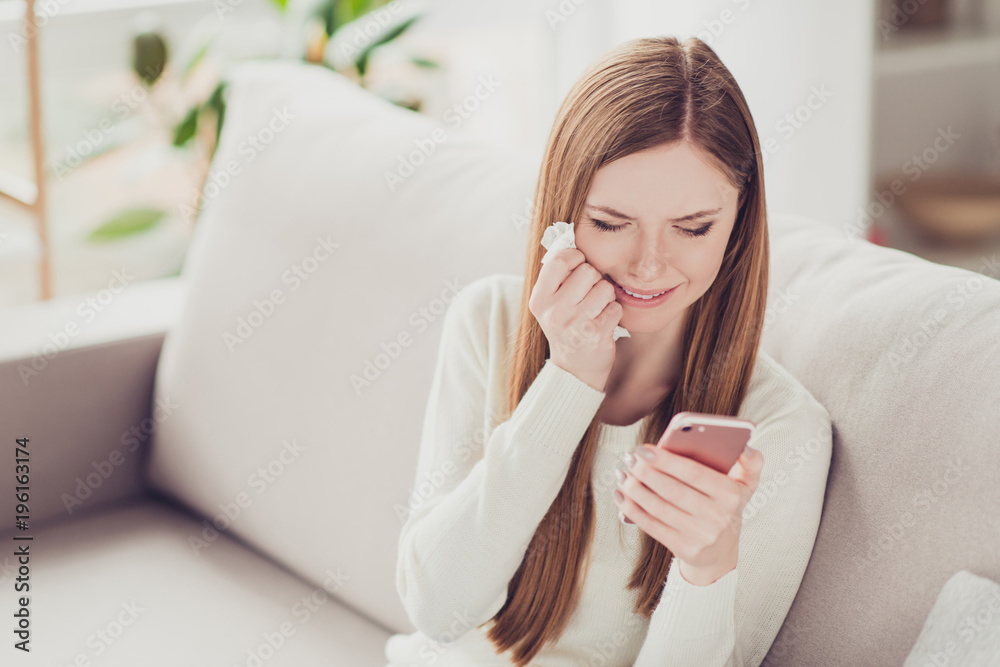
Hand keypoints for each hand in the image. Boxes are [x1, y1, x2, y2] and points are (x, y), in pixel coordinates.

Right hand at [528, 247, 623, 391]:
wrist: (574, 369)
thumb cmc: (565, 327)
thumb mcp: (550, 303)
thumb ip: (556, 275)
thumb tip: (569, 236)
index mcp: (539, 299)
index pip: (560, 259)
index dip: (575, 257)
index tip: (578, 266)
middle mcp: (554, 311)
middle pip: (587, 271)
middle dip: (594, 279)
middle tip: (588, 294)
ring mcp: (575, 323)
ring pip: (605, 288)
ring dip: (606, 296)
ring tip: (596, 309)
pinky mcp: (596, 334)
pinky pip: (615, 307)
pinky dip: (613, 312)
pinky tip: (603, 322)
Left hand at [613, 443, 764, 584]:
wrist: (721, 552)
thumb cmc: (726, 507)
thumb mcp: (746, 485)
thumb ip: (750, 463)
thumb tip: (745, 448)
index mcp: (731, 495)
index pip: (694, 473)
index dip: (666, 460)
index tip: (644, 449)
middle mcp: (718, 517)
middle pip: (672, 490)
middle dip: (645, 472)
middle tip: (629, 458)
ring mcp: (700, 535)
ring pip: (659, 508)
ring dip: (635, 490)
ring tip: (622, 474)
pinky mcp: (684, 549)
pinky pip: (652, 526)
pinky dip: (632, 510)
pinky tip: (621, 496)